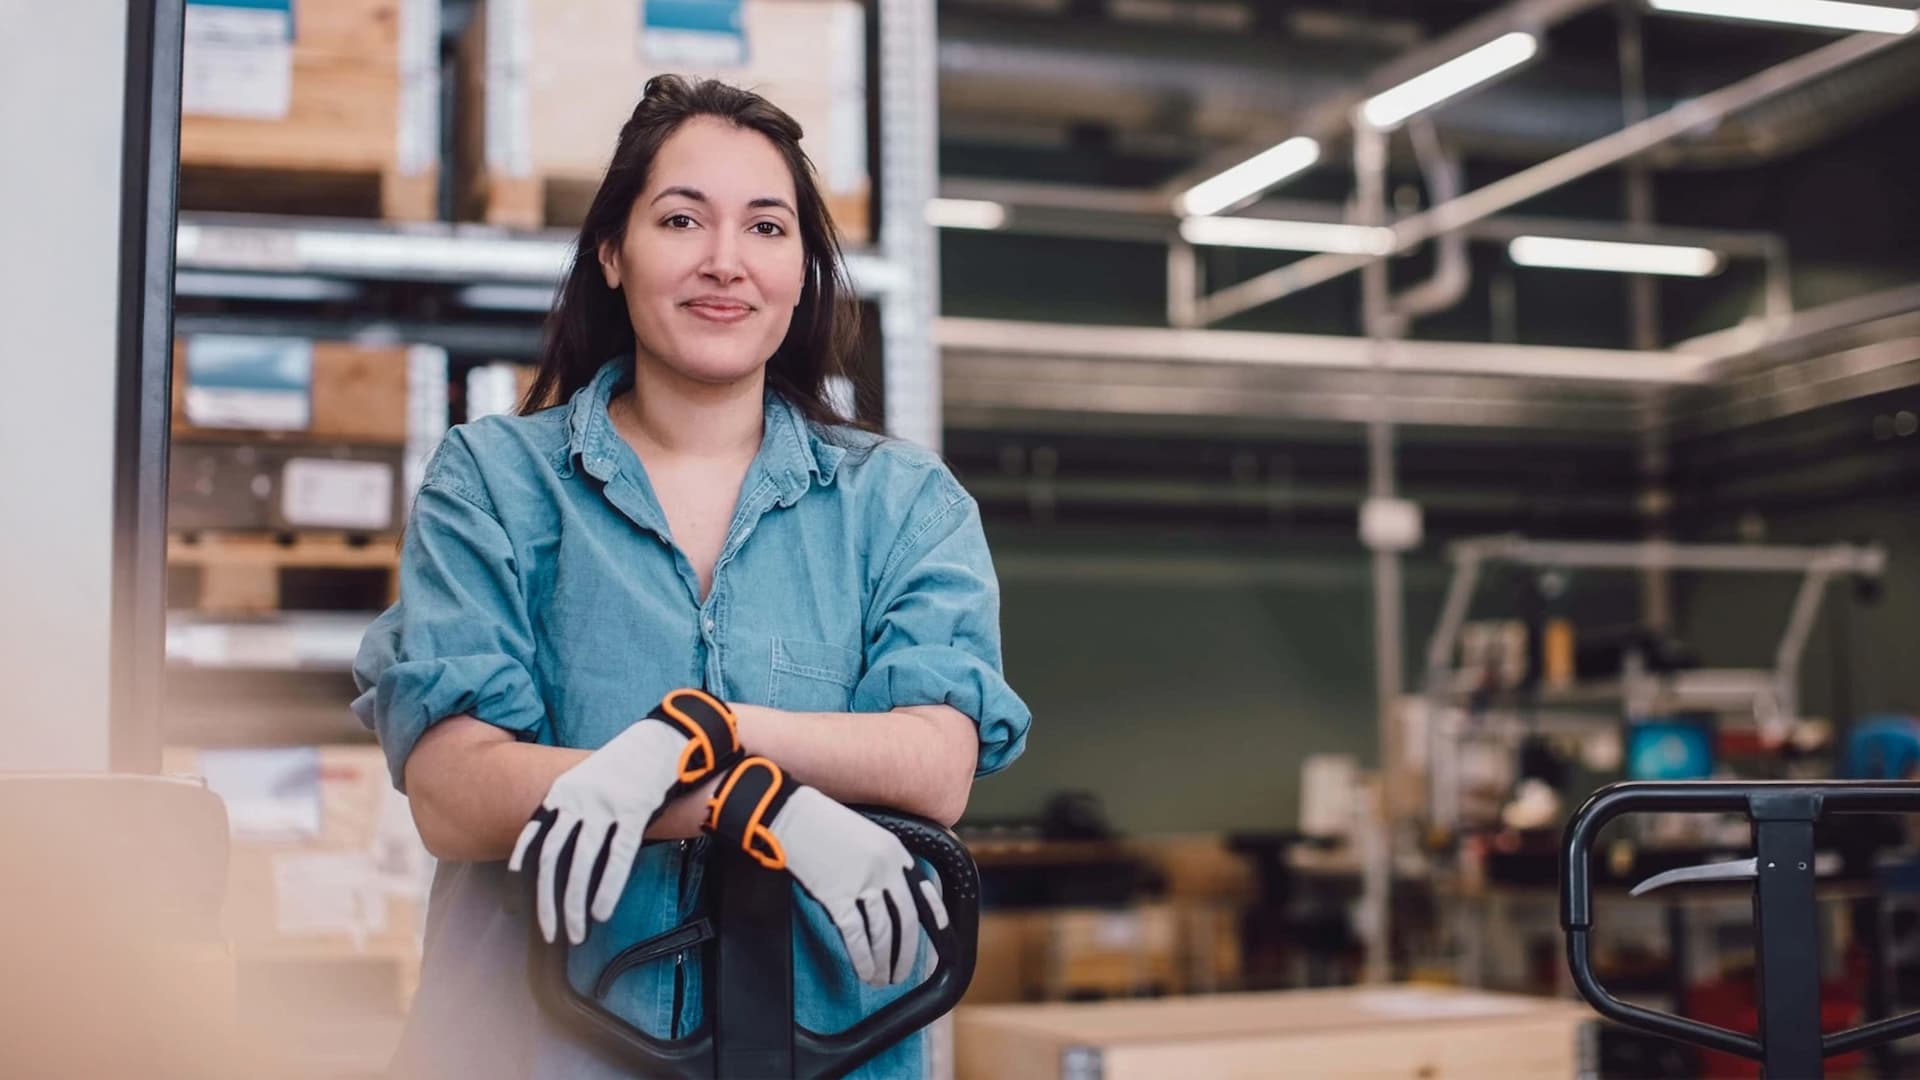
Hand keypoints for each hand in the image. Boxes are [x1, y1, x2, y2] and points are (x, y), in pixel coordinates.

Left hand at [510, 689, 739, 944]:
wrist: (664, 738)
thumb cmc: (629, 764)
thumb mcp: (589, 778)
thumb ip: (572, 806)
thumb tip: (564, 842)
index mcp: (564, 791)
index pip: (536, 833)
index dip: (523, 863)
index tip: (516, 890)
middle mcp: (579, 799)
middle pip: (554, 857)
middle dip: (547, 900)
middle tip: (550, 931)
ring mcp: (606, 805)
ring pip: (582, 862)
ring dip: (574, 904)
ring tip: (575, 932)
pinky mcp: (634, 811)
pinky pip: (617, 857)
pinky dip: (607, 889)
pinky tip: (602, 912)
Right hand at [704, 757, 948, 985]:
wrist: (790, 814)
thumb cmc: (823, 824)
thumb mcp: (866, 836)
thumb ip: (884, 862)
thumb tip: (889, 896)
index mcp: (895, 852)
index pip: (923, 892)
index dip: (934, 918)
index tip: (938, 937)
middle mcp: (885, 869)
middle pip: (906, 921)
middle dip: (907, 953)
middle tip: (902, 972)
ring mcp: (861, 883)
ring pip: (882, 934)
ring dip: (884, 962)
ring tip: (882, 979)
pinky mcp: (836, 895)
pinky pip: (855, 936)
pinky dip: (862, 959)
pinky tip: (863, 971)